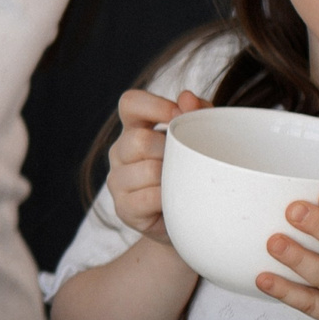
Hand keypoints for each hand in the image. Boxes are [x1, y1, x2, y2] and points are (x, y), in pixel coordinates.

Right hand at [103, 88, 206, 246]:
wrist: (189, 221)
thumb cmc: (193, 173)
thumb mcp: (200, 139)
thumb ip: (197, 113)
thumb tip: (187, 98)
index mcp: (135, 128)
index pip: (130, 103)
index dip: (154, 105)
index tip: (179, 116)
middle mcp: (120, 152)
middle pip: (138, 140)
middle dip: (169, 150)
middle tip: (187, 162)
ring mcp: (118, 181)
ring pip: (145, 170)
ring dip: (171, 177)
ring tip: (183, 183)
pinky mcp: (123, 209)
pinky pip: (147, 198)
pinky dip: (168, 199)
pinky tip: (177, 201)